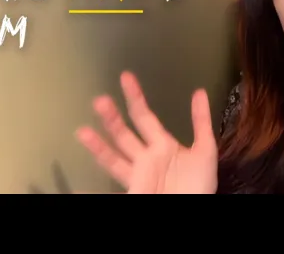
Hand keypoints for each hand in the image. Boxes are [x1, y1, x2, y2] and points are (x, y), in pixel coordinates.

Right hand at [75, 71, 217, 193]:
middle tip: (100, 100)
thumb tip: (199, 92)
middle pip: (123, 134)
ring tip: (83, 131)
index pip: (143, 116)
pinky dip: (95, 183)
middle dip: (112, 118)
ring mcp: (137, 175)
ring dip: (99, 145)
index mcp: (160, 144)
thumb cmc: (199, 183)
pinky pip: (113, 181)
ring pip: (113, 157)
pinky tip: (78, 184)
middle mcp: (145, 157)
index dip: (134, 97)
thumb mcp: (205, 149)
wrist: (196, 206)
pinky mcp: (134, 190)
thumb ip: (201, 122)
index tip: (125, 77)